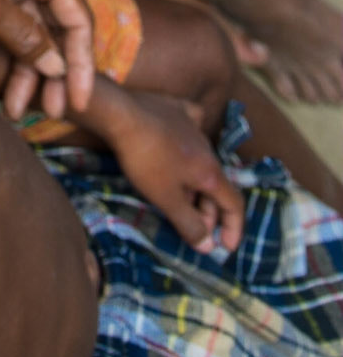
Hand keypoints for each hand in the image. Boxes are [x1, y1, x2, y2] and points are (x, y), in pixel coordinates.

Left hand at [0, 0, 94, 118]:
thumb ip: (23, 36)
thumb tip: (57, 67)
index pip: (77, 19)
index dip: (82, 63)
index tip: (78, 102)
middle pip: (51, 27)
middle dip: (48, 73)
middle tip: (49, 113)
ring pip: (22, 28)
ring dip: (16, 67)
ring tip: (11, 109)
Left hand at [99, 89, 244, 252]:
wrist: (121, 114)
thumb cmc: (146, 160)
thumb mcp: (166, 199)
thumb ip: (190, 224)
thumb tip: (209, 246)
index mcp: (210, 171)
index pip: (234, 203)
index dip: (234, 228)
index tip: (225, 247)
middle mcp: (207, 147)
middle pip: (216, 184)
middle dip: (209, 211)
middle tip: (195, 228)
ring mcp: (192, 124)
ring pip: (201, 161)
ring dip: (196, 185)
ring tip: (180, 198)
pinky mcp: (175, 109)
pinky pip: (190, 129)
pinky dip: (188, 145)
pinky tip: (181, 146)